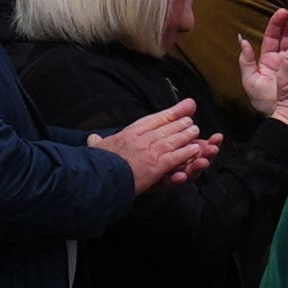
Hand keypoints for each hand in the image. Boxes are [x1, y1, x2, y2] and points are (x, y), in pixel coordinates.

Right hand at [99, 100, 218, 192]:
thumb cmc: (94, 165)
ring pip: (171, 140)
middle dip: (178, 123)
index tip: (172, 111)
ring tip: (195, 131)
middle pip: (163, 128)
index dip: (164, 115)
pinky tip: (195, 149)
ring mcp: (148, 152)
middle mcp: (139, 140)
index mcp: (126, 135)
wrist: (96, 177)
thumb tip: (92, 138)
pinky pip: (174, 157)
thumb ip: (97, 143)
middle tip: (190, 120)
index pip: (149, 121)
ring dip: (185, 135)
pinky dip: (185, 152)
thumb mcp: (95, 149)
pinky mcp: (154, 166)